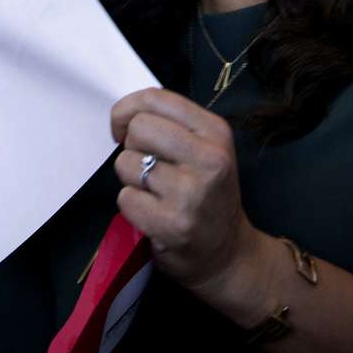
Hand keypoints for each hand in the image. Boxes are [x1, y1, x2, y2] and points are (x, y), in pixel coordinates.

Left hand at [111, 88, 262, 297]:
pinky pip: (125, 198)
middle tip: (147, 166)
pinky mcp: (172, 224)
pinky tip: (152, 213)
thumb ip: (172, 125)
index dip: (127, 110)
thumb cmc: (209, 195)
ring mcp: (191, 193)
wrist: (228, 253)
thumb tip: (124, 115)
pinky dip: (131, 205)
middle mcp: (209, 159)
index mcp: (216, 132)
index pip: (155, 98)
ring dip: (131, 179)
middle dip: (132, 146)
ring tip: (154, 192)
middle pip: (138, 128)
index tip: (124, 128)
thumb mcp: (206, 149)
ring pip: (127, 163)